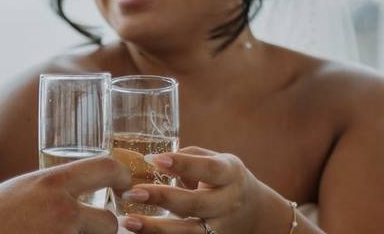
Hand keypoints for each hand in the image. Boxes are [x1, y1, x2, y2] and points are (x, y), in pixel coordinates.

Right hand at [0, 155, 131, 233]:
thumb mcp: (18, 191)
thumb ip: (49, 191)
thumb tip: (73, 194)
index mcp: (50, 183)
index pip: (106, 167)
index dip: (122, 176)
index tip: (125, 184)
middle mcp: (60, 211)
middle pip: (111, 222)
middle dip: (105, 230)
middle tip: (93, 229)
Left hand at [117, 146, 285, 233]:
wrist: (255, 213)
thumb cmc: (224, 179)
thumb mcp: (217, 160)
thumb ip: (188, 157)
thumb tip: (151, 160)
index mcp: (230, 175)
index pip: (208, 169)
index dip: (183, 165)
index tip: (156, 159)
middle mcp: (228, 203)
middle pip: (195, 204)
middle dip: (162, 198)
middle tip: (132, 192)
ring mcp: (221, 229)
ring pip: (188, 232)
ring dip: (156, 228)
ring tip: (128, 222)